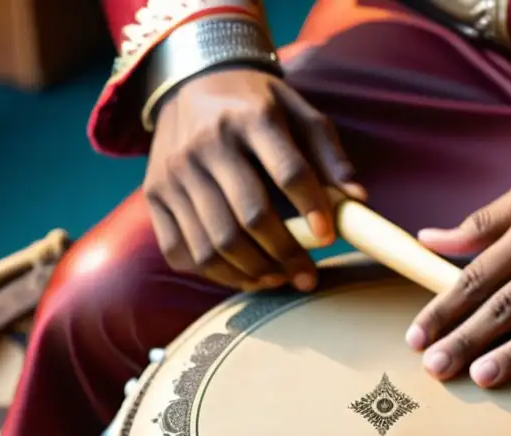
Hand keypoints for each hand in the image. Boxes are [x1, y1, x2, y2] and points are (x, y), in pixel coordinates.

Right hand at [143, 67, 366, 291]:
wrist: (191, 81)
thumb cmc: (257, 105)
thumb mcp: (299, 112)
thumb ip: (330, 154)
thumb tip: (356, 200)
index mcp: (251, 118)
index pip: (288, 172)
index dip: (312, 209)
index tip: (328, 238)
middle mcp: (207, 144)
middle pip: (250, 217)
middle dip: (285, 254)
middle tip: (307, 276)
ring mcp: (174, 172)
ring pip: (215, 243)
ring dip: (253, 272)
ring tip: (279, 279)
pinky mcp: (154, 195)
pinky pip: (182, 252)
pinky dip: (215, 274)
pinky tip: (243, 275)